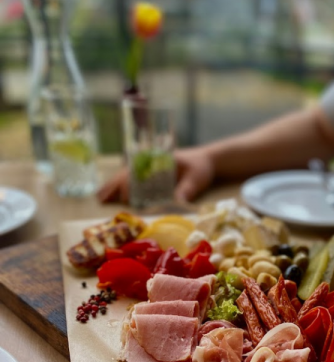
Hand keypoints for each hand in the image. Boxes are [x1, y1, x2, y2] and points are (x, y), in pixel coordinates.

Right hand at [96, 146, 214, 204]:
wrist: (206, 160)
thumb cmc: (200, 168)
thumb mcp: (197, 178)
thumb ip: (187, 189)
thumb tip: (178, 201)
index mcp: (159, 160)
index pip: (139, 171)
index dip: (131, 184)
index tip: (126, 198)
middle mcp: (150, 162)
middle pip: (127, 173)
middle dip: (114, 186)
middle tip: (101, 199)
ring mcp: (148, 167)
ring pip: (125, 175)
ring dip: (112, 186)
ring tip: (99, 197)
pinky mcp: (150, 174)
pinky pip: (131, 179)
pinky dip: (119, 186)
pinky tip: (110, 194)